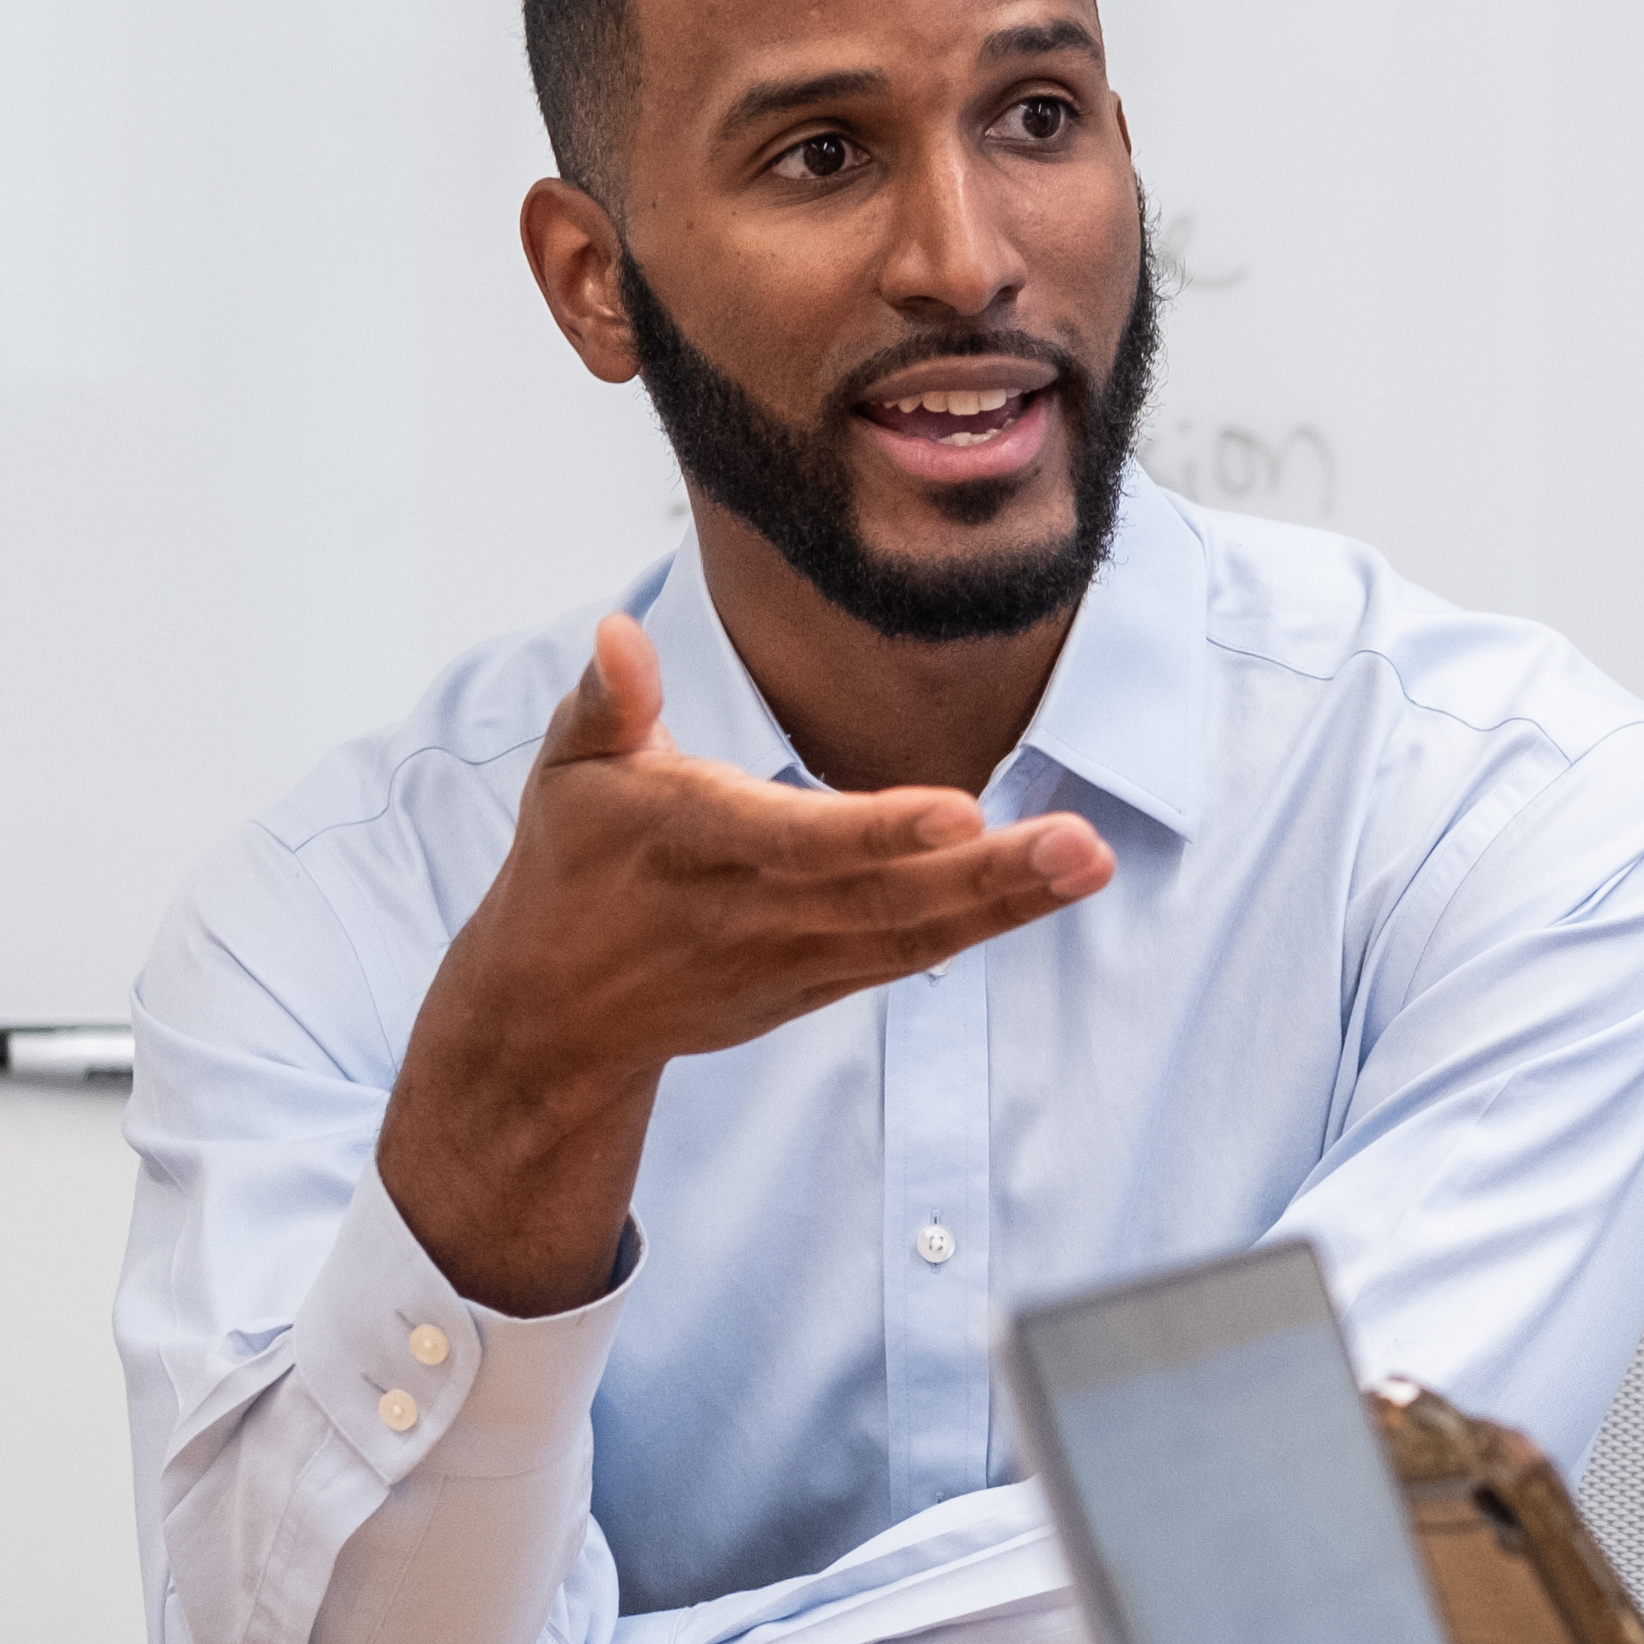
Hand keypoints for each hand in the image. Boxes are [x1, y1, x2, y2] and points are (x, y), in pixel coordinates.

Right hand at [380, 615, 1112, 1311]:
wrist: (553, 1010)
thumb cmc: (571, 861)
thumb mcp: (567, 770)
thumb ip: (608, 700)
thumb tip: (622, 632)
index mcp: (689, 841)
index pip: (792, 838)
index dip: (877, 832)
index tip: (961, 813)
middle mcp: (749, 910)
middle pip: (880, 895)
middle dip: (987, 873)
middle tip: (1081, 843)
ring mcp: (789, 958)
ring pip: (911, 933)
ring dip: (1008, 902)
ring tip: (1091, 860)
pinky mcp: (817, 986)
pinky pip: (909, 957)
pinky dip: (982, 927)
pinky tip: (1053, 889)